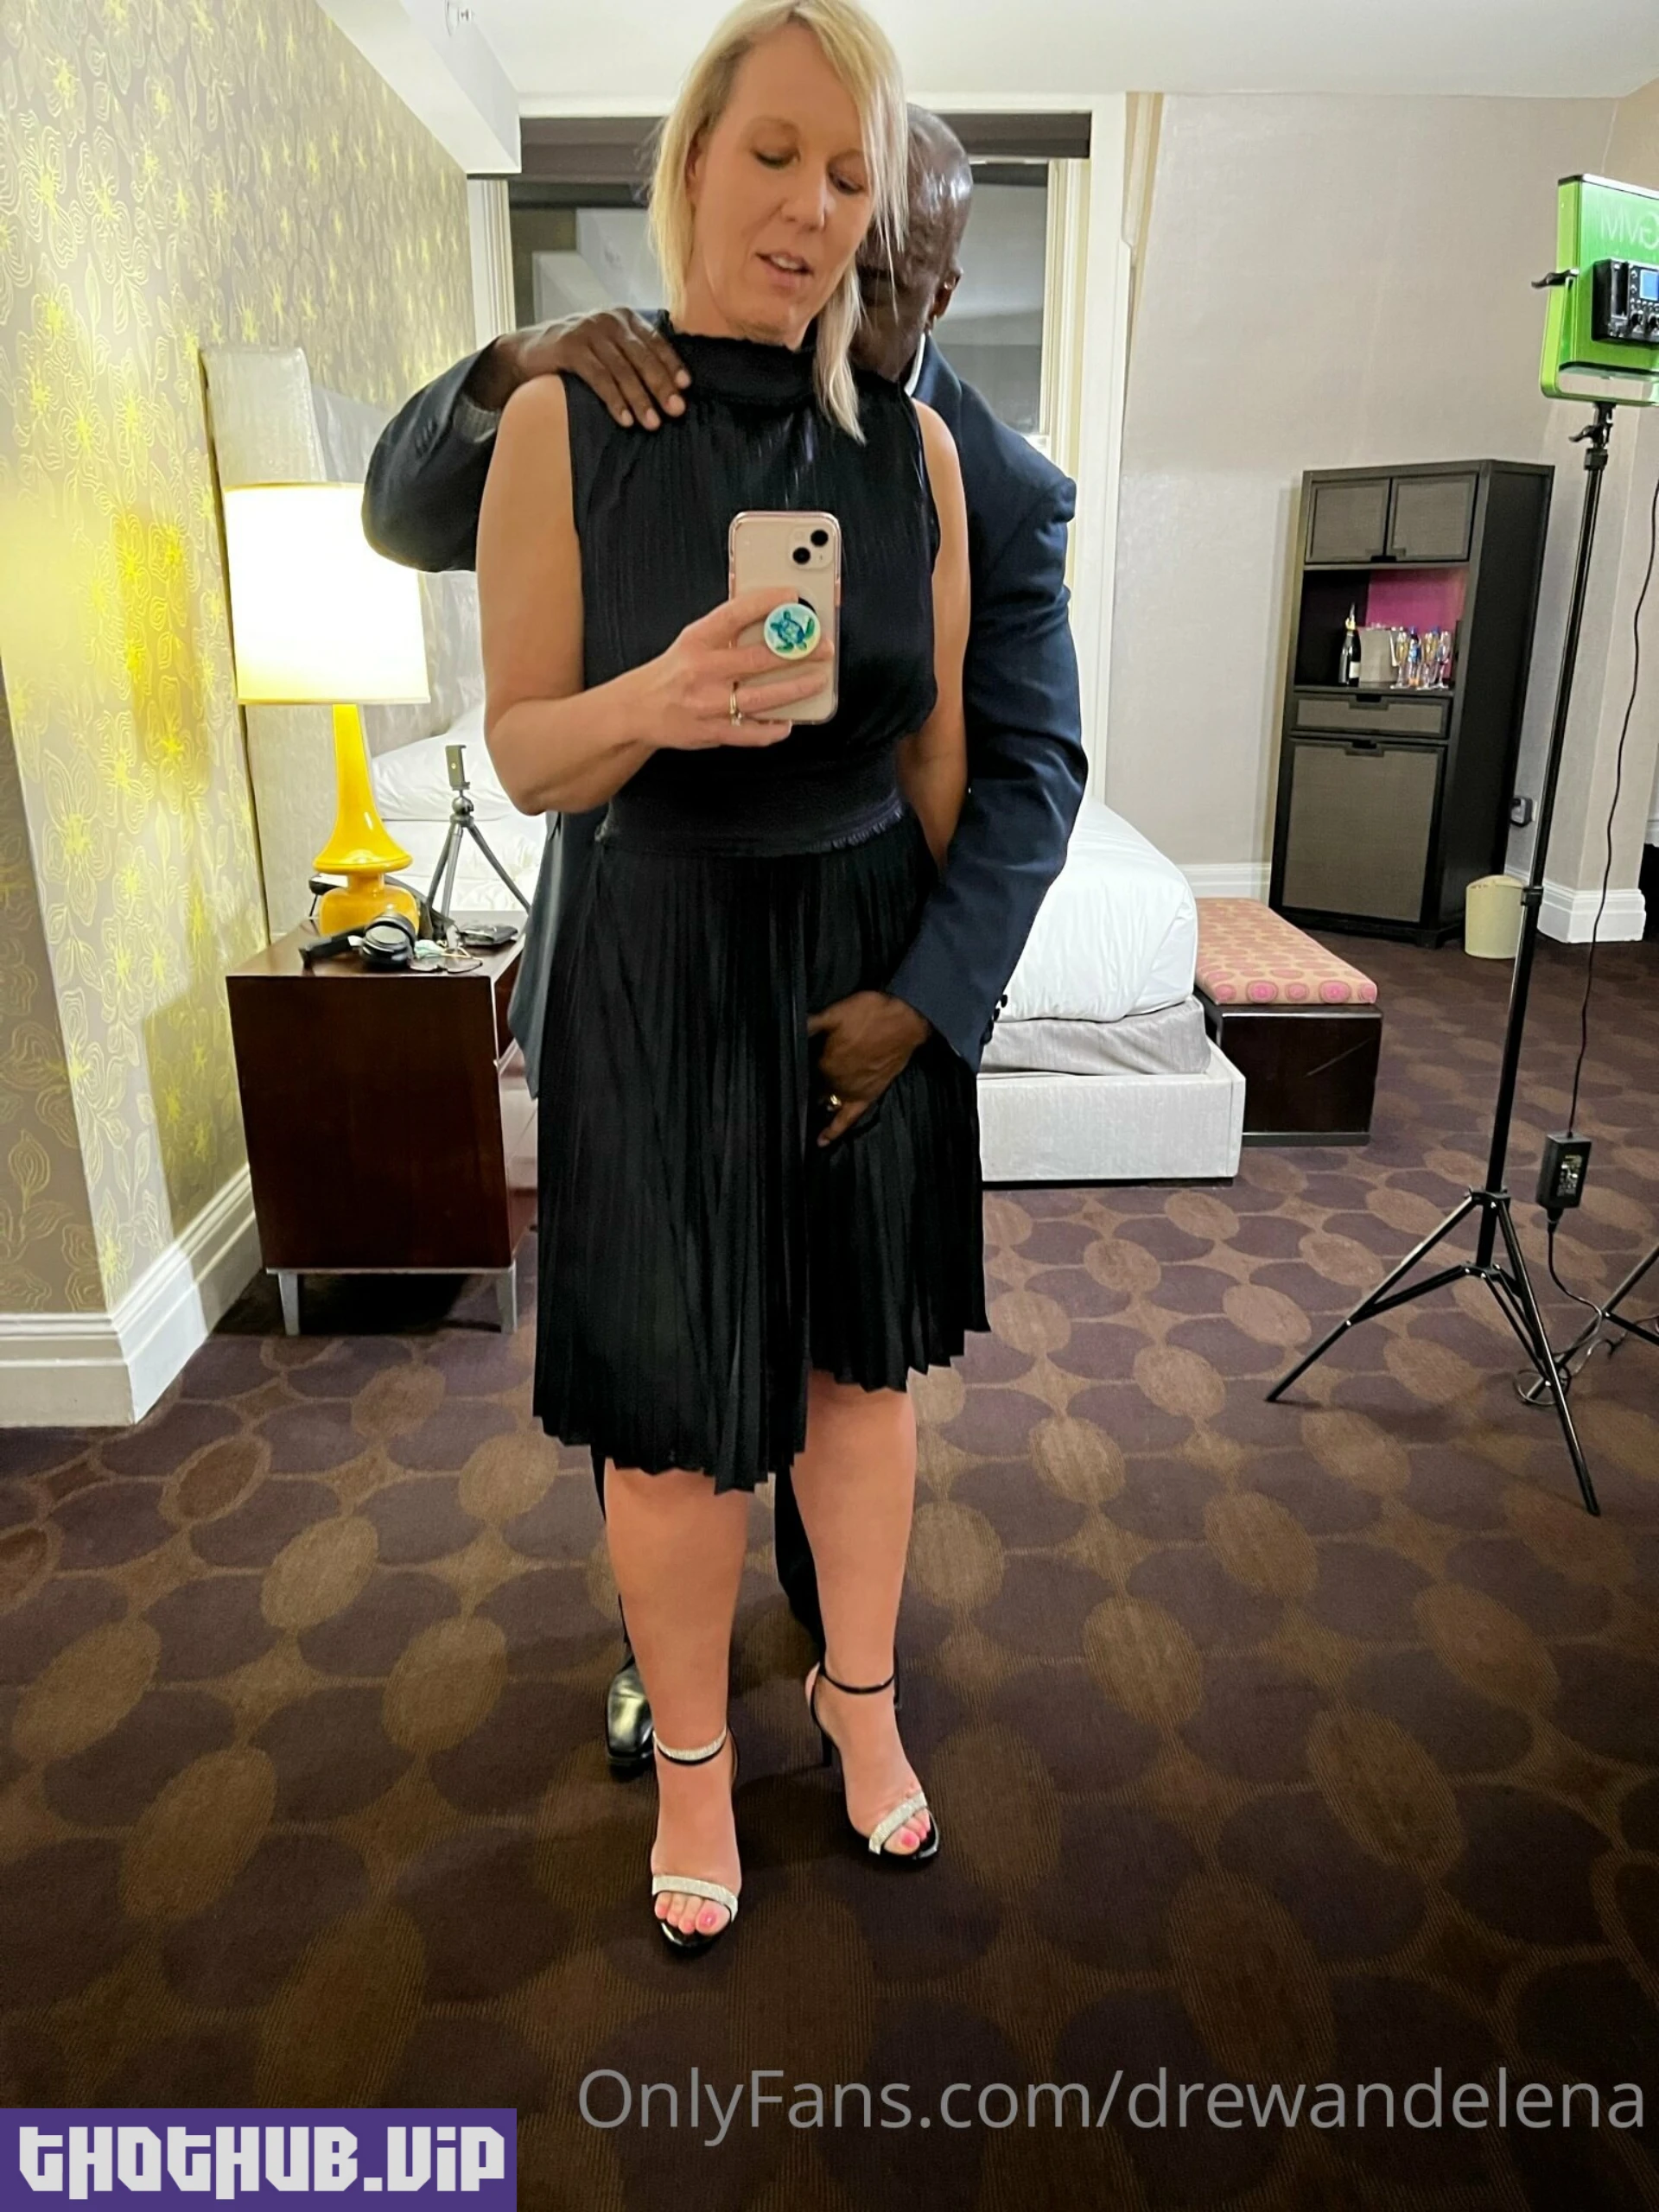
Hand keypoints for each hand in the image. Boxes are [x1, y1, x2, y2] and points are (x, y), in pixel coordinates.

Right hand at [468, 310, 689, 426]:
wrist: (527, 352)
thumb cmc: (575, 356)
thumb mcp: (607, 349)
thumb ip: (632, 357)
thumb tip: (670, 387)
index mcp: (624, 318)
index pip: (655, 341)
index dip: (671, 364)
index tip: (685, 387)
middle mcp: (609, 319)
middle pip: (642, 356)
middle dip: (661, 385)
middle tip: (676, 411)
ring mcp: (588, 331)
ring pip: (622, 369)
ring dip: (639, 399)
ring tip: (652, 423)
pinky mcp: (570, 347)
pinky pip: (599, 378)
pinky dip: (614, 401)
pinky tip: (625, 419)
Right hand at [641, 587, 835, 753]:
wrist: (638, 709)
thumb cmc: (674, 671)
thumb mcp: (693, 641)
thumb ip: (727, 632)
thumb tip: (772, 618)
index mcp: (697, 641)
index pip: (734, 614)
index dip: (766, 602)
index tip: (793, 597)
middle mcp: (702, 671)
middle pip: (758, 659)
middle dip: (797, 652)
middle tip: (822, 646)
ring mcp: (708, 704)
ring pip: (762, 698)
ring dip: (796, 689)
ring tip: (818, 680)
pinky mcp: (712, 732)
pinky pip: (751, 734)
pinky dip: (774, 729)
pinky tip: (789, 721)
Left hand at [806, 992, 931, 1145]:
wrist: (905, 1021)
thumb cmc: (870, 1014)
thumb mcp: (835, 1012)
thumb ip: (810, 1023)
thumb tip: (790, 1027)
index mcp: (824, 1062)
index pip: (804, 1068)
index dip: (802, 1064)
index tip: (796, 1062)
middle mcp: (834, 1081)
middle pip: (814, 1085)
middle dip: (808, 1082)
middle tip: (803, 1079)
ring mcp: (850, 1092)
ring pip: (826, 1101)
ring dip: (817, 1101)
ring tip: (807, 1104)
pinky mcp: (867, 1097)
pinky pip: (847, 1120)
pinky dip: (833, 1131)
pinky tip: (821, 1141)